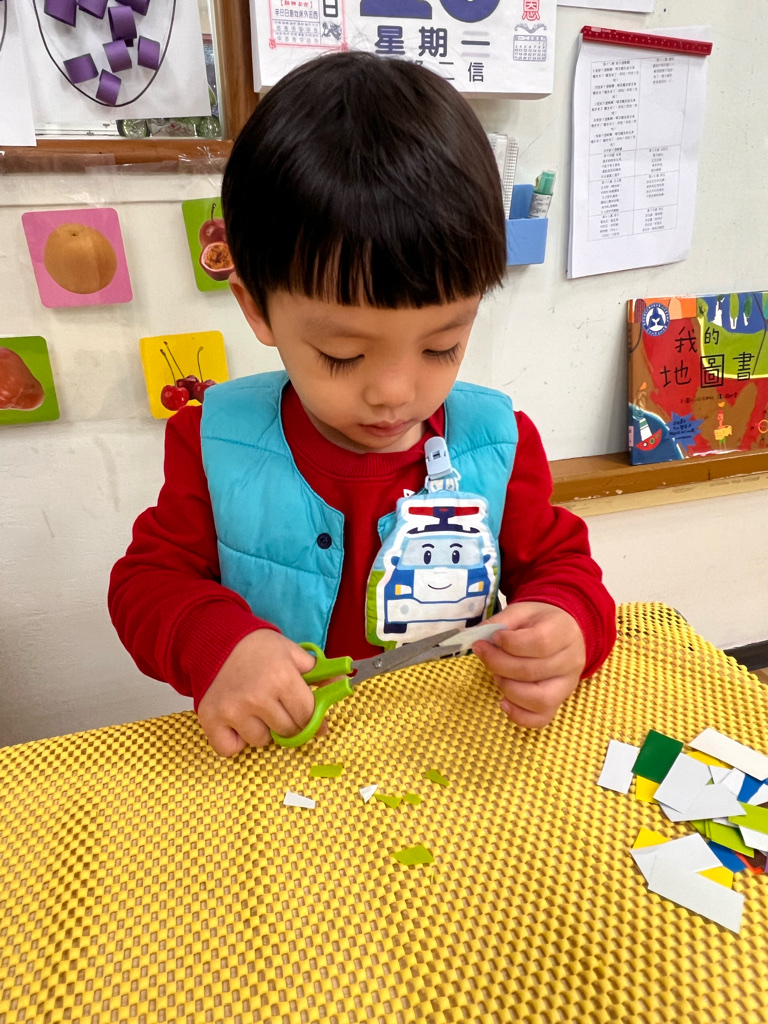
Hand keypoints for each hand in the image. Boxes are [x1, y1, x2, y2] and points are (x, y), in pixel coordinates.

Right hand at [197, 629, 321, 756]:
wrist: (216, 640)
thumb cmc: (258, 647)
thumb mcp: (293, 653)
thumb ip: (319, 672)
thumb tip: (342, 685)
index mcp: (282, 679)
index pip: (307, 716)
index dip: (315, 721)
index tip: (316, 724)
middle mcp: (258, 697)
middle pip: (286, 731)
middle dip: (288, 722)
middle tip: (278, 707)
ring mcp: (233, 711)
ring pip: (260, 741)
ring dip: (261, 730)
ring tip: (253, 708)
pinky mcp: (211, 719)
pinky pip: (230, 749)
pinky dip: (234, 742)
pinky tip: (236, 722)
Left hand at [472, 602, 586, 728]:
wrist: (564, 631)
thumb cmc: (540, 621)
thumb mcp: (521, 611)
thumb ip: (500, 622)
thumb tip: (477, 637)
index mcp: (563, 632)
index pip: (539, 643)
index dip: (510, 643)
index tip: (493, 637)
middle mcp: (571, 661)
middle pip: (532, 671)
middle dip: (498, 664)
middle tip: (482, 652)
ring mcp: (567, 685)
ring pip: (538, 699)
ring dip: (507, 688)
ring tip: (497, 674)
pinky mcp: (559, 701)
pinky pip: (541, 718)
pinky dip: (519, 715)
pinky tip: (503, 702)